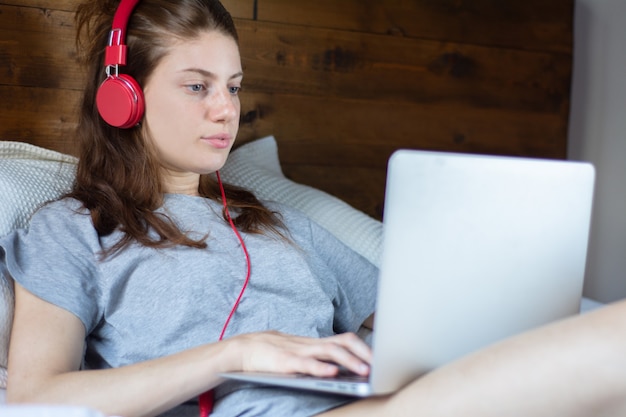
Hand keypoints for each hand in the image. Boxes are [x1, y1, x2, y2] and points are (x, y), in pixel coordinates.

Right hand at [228, 331, 371, 376]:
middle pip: (344, 342)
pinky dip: (320, 368)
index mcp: (315, 343)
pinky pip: (306, 364)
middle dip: (364, 353)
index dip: (364, 347)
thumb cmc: (273, 352)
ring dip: (349, 361)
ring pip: (329, 351)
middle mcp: (311, 344)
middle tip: (379, 365)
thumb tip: (340, 368)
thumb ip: (318, 358)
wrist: (243, 348)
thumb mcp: (300, 353)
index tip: (381, 358)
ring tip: (363, 371)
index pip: (346, 339)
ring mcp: (299, 351)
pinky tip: (332, 373)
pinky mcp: (286, 362)